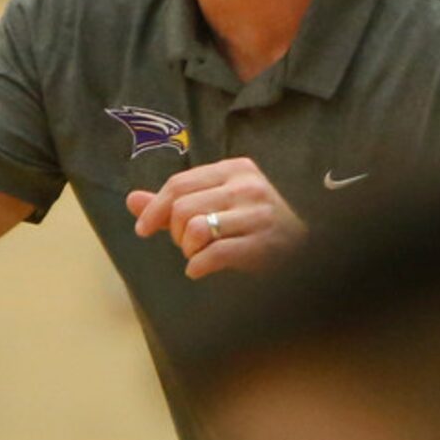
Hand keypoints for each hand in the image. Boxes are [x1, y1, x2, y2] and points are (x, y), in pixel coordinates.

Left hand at [127, 157, 306, 280]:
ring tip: (198, 254)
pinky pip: (212, 254)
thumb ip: (175, 201)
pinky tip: (200, 270)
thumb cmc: (256, 224)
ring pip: (195, 229)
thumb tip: (131, 200)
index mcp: (235, 169)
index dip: (154, 208)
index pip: (179, 183)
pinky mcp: (262, 243)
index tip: (143, 229)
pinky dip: (198, 266)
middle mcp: (246, 186)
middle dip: (175, 233)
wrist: (307, 250)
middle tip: (187, 245)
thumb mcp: (219, 203)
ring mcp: (257, 214)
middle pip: (183, 207)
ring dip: (187, 250)